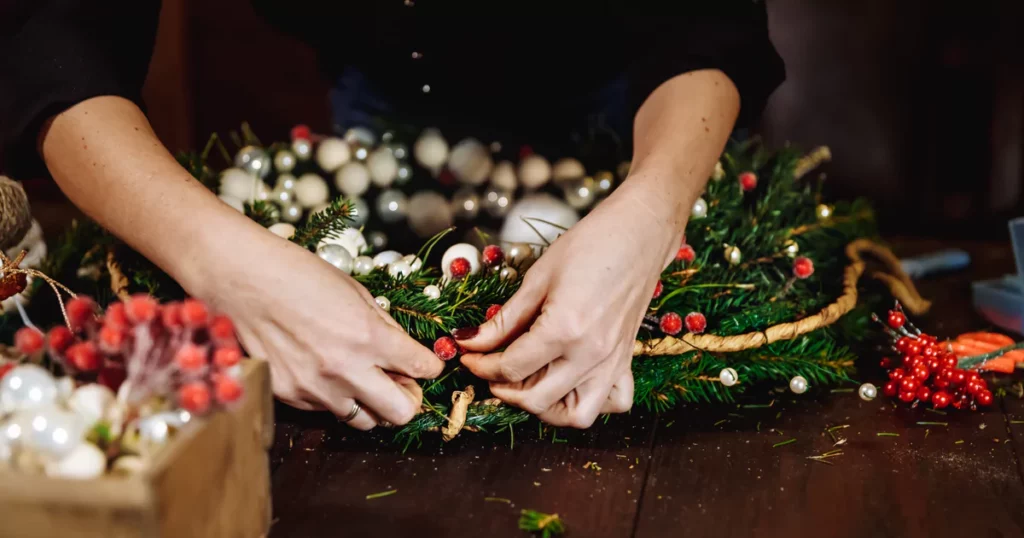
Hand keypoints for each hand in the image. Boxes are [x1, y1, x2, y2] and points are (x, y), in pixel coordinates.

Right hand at [194, 230, 443, 428]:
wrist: (240, 278)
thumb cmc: (298, 274)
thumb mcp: (354, 291)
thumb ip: (384, 325)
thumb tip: (405, 350)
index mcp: (368, 336)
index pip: (423, 369)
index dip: (430, 366)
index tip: (426, 364)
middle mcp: (346, 369)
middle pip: (401, 413)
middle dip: (409, 399)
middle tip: (402, 383)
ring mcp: (315, 388)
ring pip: (363, 420)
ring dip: (371, 403)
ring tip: (362, 379)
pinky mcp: (288, 396)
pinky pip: (325, 410)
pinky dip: (334, 397)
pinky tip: (323, 371)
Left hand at [458, 177, 685, 427]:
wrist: (640, 233)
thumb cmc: (591, 244)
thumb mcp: (537, 278)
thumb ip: (502, 319)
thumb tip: (469, 340)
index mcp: (564, 329)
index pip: (511, 367)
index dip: (481, 365)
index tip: (468, 356)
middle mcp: (590, 355)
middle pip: (536, 398)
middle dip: (503, 389)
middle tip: (489, 369)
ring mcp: (613, 363)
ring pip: (574, 415)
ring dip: (544, 408)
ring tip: (525, 384)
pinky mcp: (626, 361)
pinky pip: (612, 404)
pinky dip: (589, 405)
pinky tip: (568, 385)